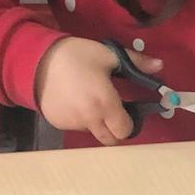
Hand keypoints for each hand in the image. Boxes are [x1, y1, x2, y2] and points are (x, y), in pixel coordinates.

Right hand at [33, 37, 163, 145]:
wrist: (35, 59)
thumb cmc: (75, 56)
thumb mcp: (107, 54)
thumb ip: (136, 62)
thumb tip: (160, 66)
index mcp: (105, 104)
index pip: (125, 131)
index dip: (129, 122)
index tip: (127, 110)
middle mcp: (90, 120)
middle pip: (110, 139)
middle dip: (115, 128)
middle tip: (112, 109)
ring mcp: (72, 125)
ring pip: (92, 132)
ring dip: (96, 123)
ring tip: (89, 99)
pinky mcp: (57, 124)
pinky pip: (76, 127)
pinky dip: (79, 119)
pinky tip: (73, 100)